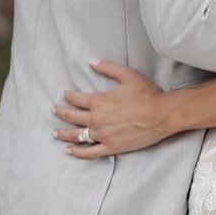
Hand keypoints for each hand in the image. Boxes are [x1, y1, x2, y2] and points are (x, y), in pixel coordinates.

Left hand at [52, 60, 173, 158]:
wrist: (161, 115)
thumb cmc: (146, 94)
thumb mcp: (127, 75)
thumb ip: (107, 67)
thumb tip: (91, 62)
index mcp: (99, 101)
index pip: (77, 99)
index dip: (69, 96)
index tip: (65, 95)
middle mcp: (97, 119)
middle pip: (72, 117)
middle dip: (61, 112)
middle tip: (54, 110)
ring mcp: (103, 135)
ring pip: (77, 135)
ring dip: (63, 133)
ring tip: (54, 132)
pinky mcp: (111, 147)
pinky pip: (89, 152)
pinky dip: (78, 152)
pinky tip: (69, 150)